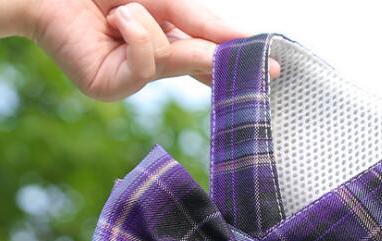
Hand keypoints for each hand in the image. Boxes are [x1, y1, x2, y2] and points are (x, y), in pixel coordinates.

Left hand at [25, 0, 271, 100]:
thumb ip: (196, 21)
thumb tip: (233, 45)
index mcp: (162, 41)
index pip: (203, 55)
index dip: (234, 61)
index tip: (273, 70)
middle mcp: (148, 66)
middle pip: (194, 65)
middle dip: (214, 55)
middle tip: (263, 66)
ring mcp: (129, 81)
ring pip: (169, 60)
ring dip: (152, 24)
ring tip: (122, 11)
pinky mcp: (108, 88)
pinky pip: (144, 64)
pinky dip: (136, 33)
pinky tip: (120, 20)